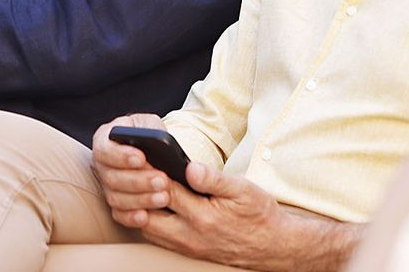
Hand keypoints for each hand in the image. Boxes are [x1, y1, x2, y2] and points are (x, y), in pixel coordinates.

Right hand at [92, 113, 175, 214]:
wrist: (150, 149)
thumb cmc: (147, 132)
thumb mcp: (149, 122)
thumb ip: (151, 128)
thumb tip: (160, 143)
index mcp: (104, 140)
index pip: (105, 150)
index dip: (121, 156)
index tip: (142, 158)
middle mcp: (101, 165)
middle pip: (112, 177)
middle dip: (139, 181)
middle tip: (163, 180)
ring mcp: (106, 186)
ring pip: (116, 198)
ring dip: (140, 199)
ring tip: (164, 197)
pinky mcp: (115, 204)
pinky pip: (118, 215)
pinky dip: (130, 217)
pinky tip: (146, 217)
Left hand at [136, 162, 292, 266]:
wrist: (272, 246)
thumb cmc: (258, 214)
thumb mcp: (242, 190)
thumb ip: (214, 179)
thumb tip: (189, 167)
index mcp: (203, 217)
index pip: (166, 191)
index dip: (151, 172)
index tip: (140, 156)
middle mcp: (190, 236)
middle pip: (148, 215)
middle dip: (139, 193)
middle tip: (135, 172)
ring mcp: (187, 247)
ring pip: (148, 229)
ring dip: (141, 209)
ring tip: (141, 186)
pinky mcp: (187, 251)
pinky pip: (157, 238)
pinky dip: (149, 222)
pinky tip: (152, 205)